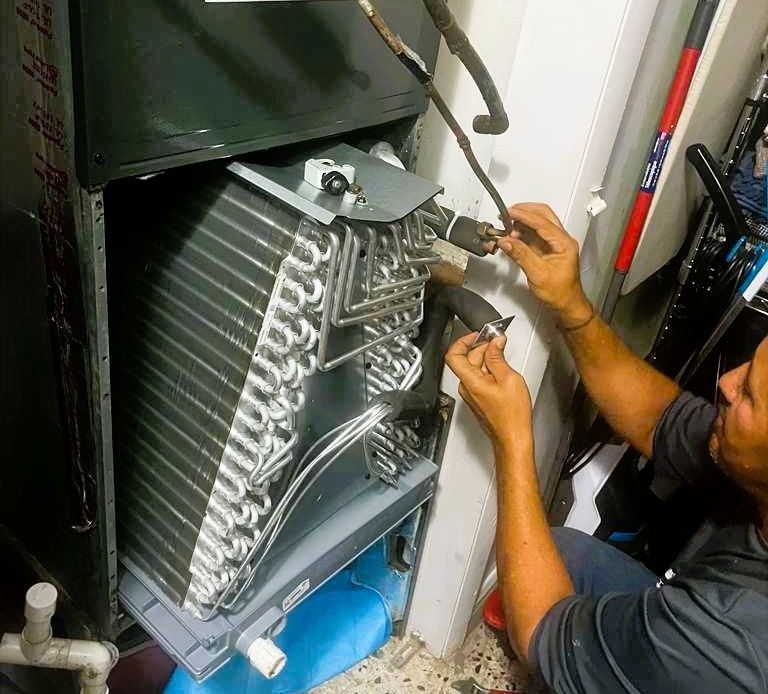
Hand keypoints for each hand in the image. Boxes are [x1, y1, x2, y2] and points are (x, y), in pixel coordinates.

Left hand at [445, 333, 532, 455]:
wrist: (513, 437)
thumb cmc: (512, 416)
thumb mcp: (509, 378)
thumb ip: (498, 358)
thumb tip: (495, 343)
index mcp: (470, 381)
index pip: (453, 354)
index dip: (463, 340)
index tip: (477, 334)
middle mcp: (466, 388)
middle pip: (466, 359)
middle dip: (481, 347)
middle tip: (497, 342)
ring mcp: (471, 394)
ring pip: (473, 368)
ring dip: (486, 358)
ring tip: (502, 355)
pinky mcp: (477, 399)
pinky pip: (478, 378)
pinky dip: (488, 370)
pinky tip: (501, 370)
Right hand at [496, 203, 591, 326]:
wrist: (566, 304)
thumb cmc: (560, 293)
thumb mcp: (538, 274)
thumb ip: (521, 255)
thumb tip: (506, 241)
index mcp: (564, 243)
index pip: (542, 222)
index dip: (524, 215)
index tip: (509, 212)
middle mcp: (561, 240)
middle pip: (544, 215)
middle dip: (525, 211)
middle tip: (507, 213)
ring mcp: (554, 244)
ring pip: (538, 223)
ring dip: (522, 222)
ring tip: (507, 226)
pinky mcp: (547, 249)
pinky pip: (534, 235)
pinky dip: (522, 232)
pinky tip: (512, 236)